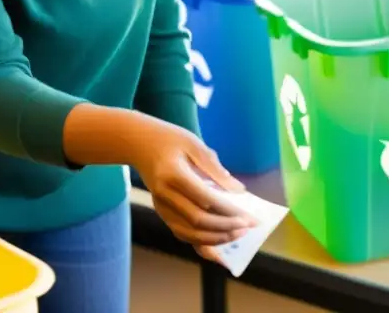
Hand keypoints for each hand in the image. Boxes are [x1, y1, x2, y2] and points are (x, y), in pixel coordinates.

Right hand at [130, 117, 256, 250]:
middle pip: (198, 220)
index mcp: (173, 175)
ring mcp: (161, 207)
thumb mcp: (194, 144)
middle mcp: (164, 195)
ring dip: (216, 238)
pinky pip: (182, 234)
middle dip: (226, 227)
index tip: (249, 216)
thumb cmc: (170, 139)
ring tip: (238, 234)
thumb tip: (238, 191)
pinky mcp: (162, 212)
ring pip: (190, 233)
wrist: (139, 143)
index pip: (205, 199)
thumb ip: (215, 168)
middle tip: (249, 226)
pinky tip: (219, 249)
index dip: (228, 211)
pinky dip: (200, 244)